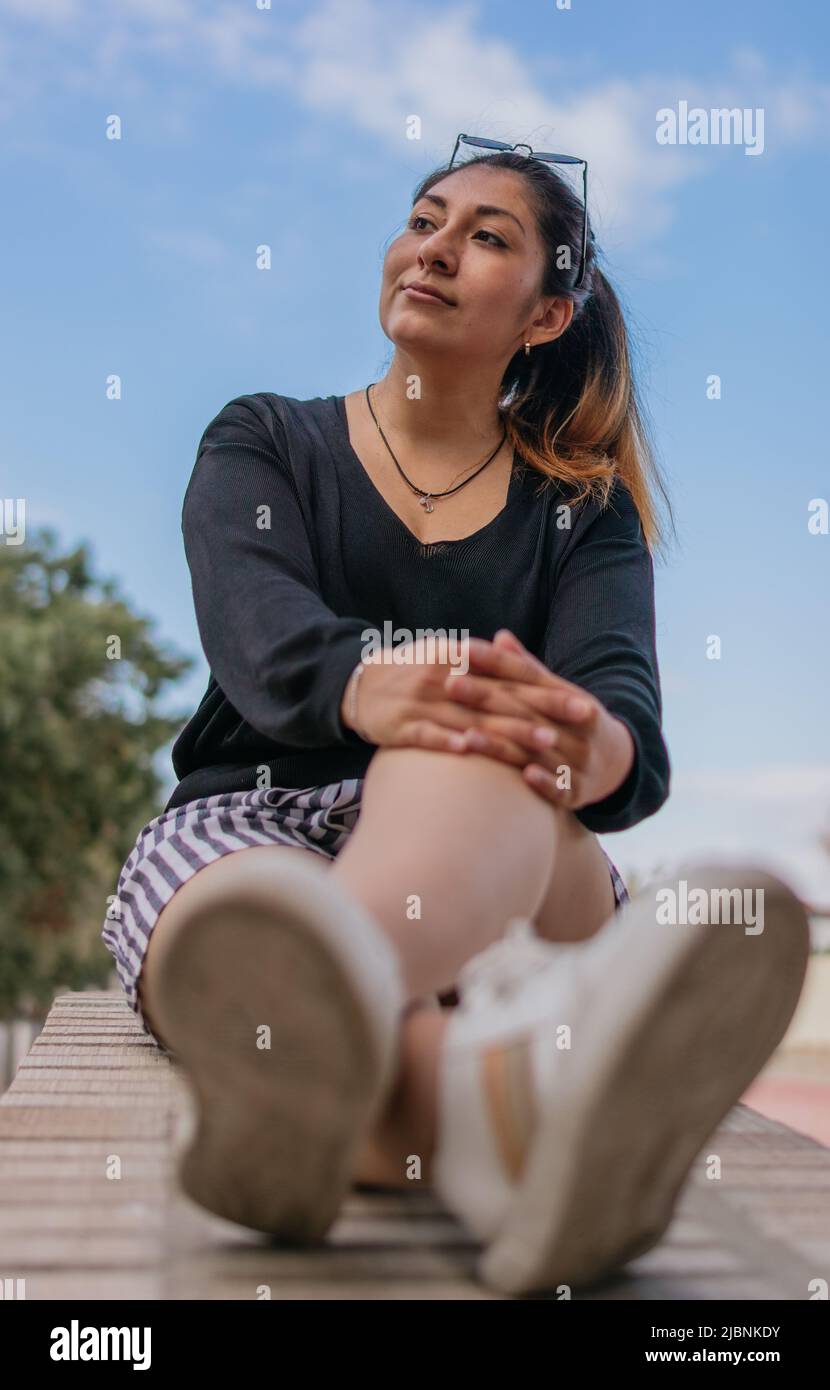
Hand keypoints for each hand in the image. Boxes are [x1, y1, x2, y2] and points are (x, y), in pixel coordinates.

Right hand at [340, 635, 558, 754]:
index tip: (581, 702)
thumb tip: (519, 660)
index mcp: (459, 659)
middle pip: (499, 698)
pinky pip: (428, 737)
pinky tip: (472, 752)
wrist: (358, 685)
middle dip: (540, 711)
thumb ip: (482, 662)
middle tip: (576, 722)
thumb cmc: (412, 672)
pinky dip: (449, 743)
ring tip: (540, 743)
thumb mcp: (447, 658)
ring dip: (507, 732)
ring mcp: (422, 703)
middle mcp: (444, 679)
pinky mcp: (401, 727)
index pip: (511, 676)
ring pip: (471, 720)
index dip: (547, 690)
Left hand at [441, 629, 635, 810]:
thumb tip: (500, 636)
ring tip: (467, 735)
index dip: (496, 662)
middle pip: (526, 711)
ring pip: (537, 750)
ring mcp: (579, 760)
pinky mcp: (578, 792)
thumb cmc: (572, 720)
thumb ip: (528, 670)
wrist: (618, 763)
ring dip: (502, 744)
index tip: (464, 650)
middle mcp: (577, 727)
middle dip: (487, 698)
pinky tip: (526, 776)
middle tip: (451, 685)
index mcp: (571, 697)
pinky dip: (546, 782)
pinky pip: (562, 788)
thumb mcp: (558, 693)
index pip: (528, 676)